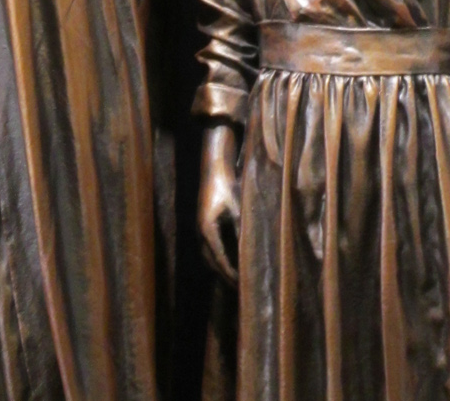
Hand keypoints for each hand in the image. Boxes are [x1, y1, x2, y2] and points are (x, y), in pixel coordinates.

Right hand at [197, 123, 241, 283]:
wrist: (214, 161)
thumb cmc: (227, 181)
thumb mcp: (237, 205)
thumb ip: (241, 227)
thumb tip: (249, 248)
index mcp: (208, 229)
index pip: (220, 260)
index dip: (231, 274)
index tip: (243, 285)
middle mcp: (201, 231)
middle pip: (212, 261)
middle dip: (225, 275)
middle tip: (240, 287)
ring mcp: (200, 226)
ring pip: (209, 255)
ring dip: (221, 267)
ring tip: (235, 277)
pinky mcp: (204, 220)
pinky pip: (210, 245)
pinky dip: (219, 255)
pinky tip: (231, 256)